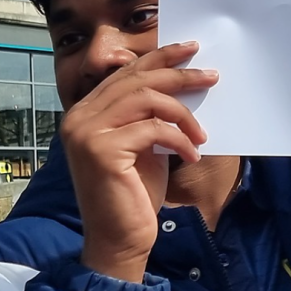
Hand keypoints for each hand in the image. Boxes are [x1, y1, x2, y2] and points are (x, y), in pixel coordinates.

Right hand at [57, 41, 218, 282]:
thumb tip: (184, 80)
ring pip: (147, 99)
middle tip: (211, 75)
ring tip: (202, 133)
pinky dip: (179, 140)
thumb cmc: (134, 195)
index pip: (127, 74)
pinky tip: (192, 156)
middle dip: (179, 74)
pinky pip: (153, 129)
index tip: (191, 49)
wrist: (118, 241)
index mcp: (85, 112)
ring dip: (183, 113)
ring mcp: (85, 132)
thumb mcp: (145, 145)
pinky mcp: (100, 150)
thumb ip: (151, 114)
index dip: (160, 57)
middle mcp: (79, 117)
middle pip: (137, 80)